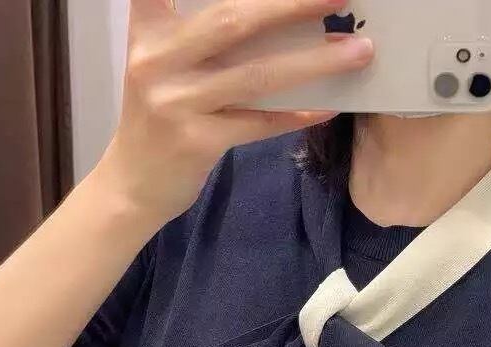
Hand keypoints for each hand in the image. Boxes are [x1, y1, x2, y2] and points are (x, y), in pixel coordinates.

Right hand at [95, 0, 373, 226]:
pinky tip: (328, 106)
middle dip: (292, 4)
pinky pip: (258, 124)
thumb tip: (275, 17)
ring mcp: (176, 102)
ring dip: (314, 62)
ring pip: (256, 75)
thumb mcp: (165, 65)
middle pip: (234, 20)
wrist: (132, 184)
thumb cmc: (159, 117)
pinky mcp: (196, 142)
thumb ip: (202, 37)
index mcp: (150, 30)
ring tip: (358, 51)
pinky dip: (295, 115)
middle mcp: (158, 60)